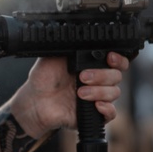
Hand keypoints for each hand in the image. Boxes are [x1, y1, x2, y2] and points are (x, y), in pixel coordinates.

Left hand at [6, 52, 128, 138]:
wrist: (34, 101)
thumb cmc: (43, 79)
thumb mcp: (54, 56)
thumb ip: (70, 47)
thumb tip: (82, 37)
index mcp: (92, 65)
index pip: (116, 62)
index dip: (118, 59)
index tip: (109, 58)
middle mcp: (97, 81)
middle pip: (117, 76)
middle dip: (102, 75)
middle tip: (82, 77)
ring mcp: (96, 97)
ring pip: (114, 93)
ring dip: (99, 92)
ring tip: (80, 92)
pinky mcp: (93, 114)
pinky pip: (111, 114)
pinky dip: (107, 109)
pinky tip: (96, 105)